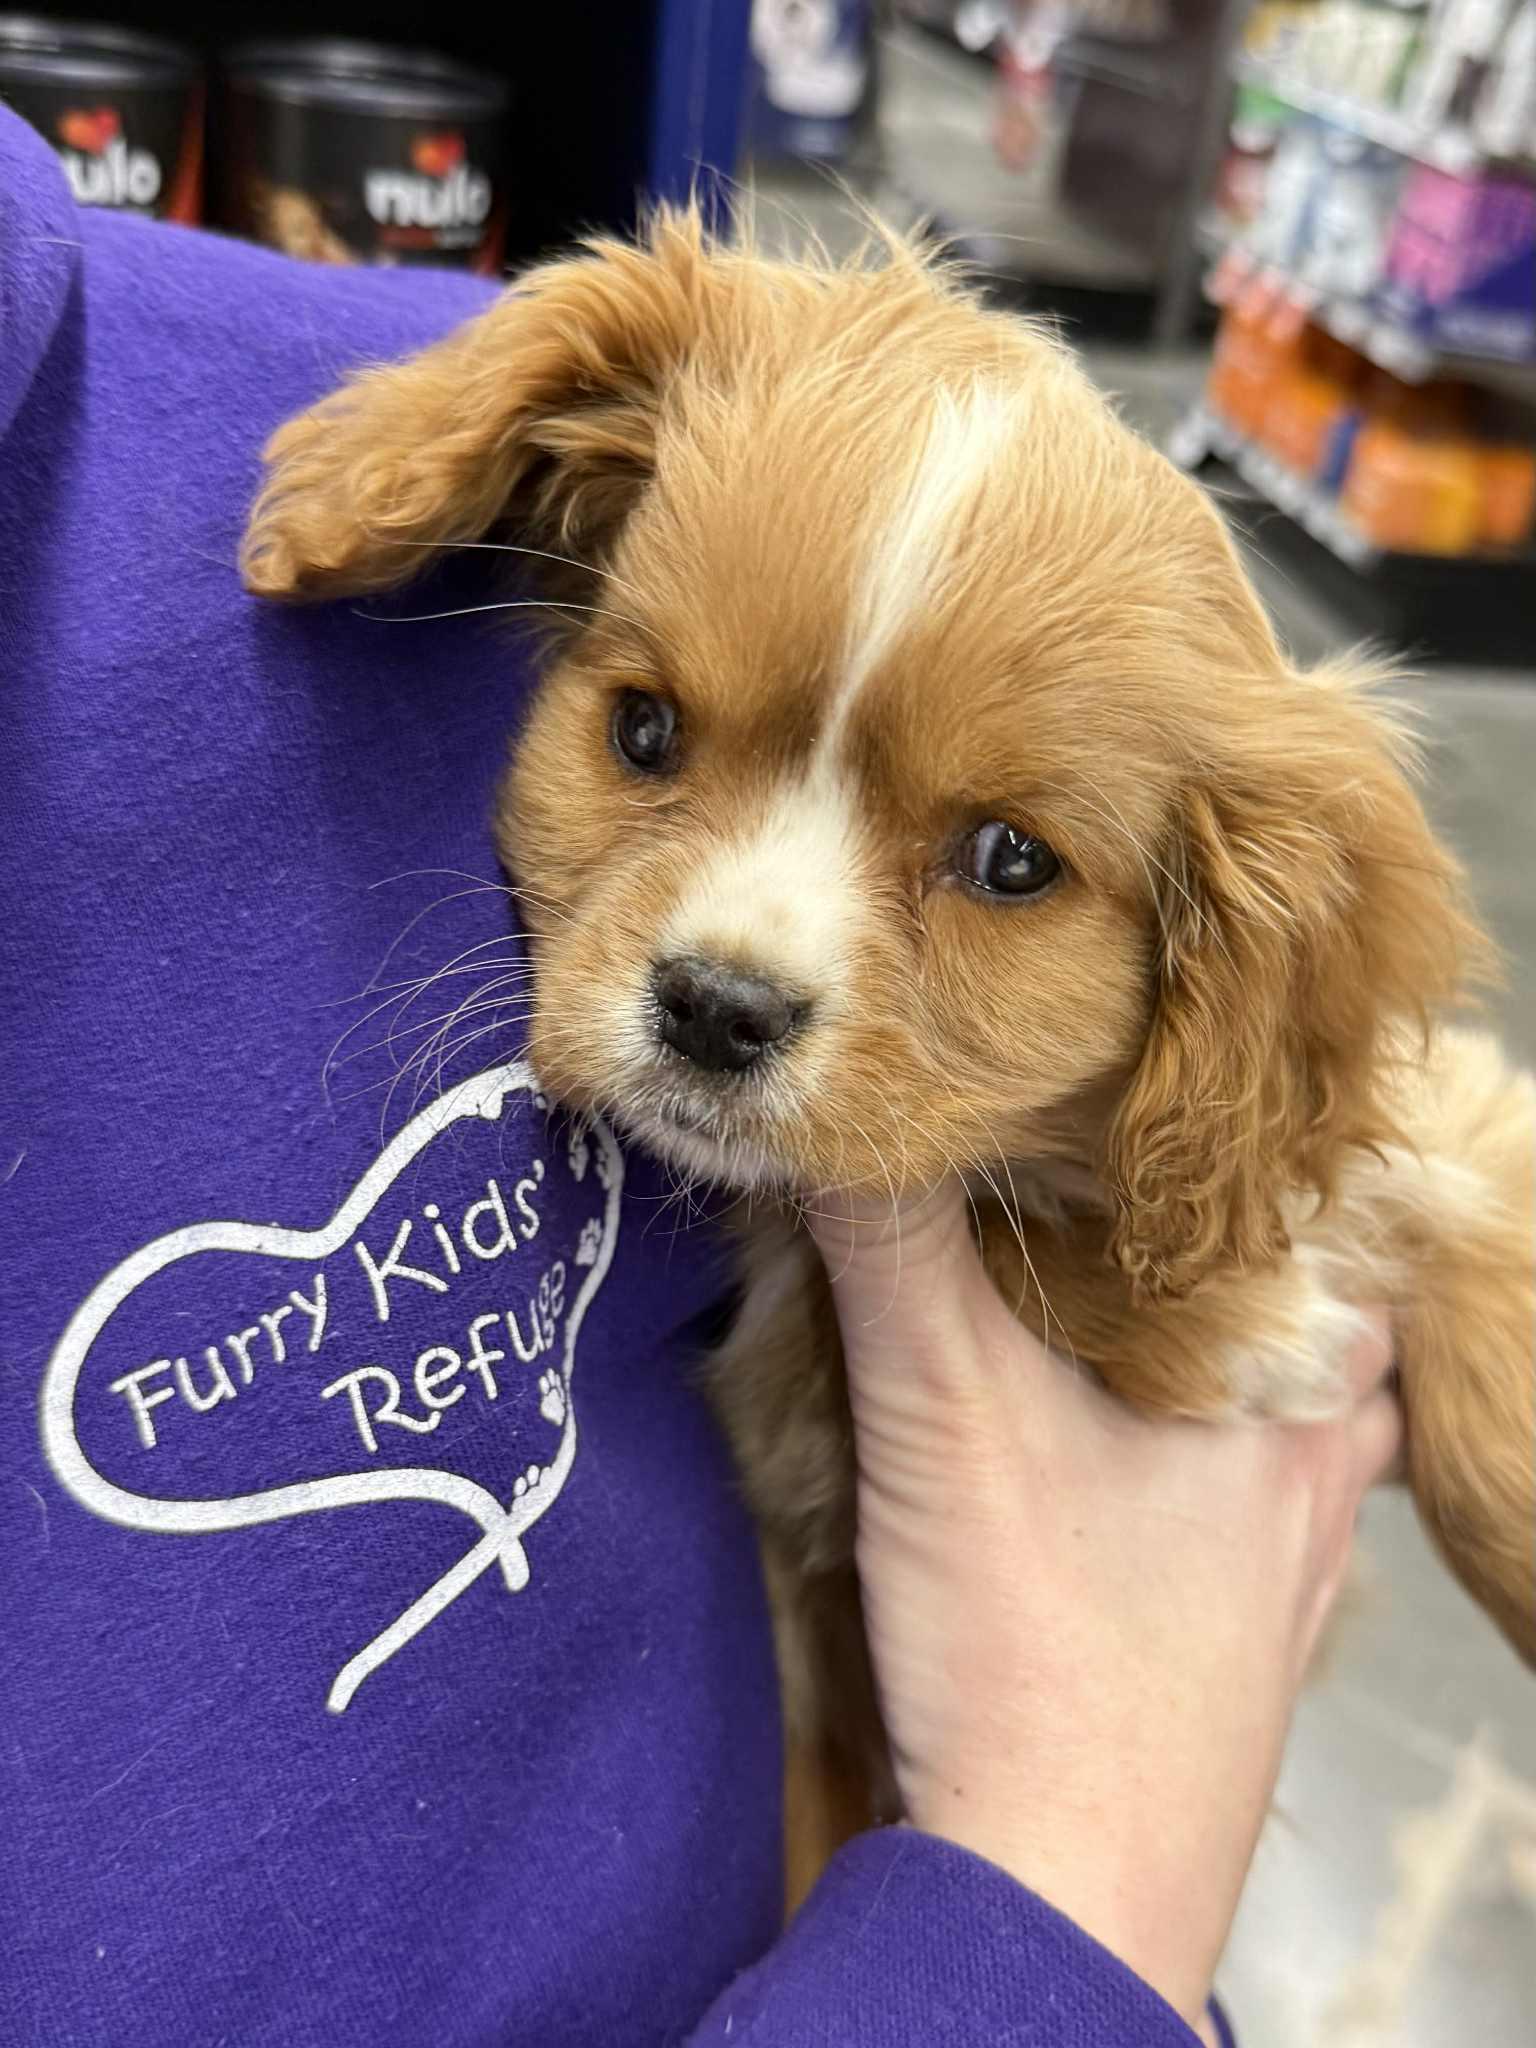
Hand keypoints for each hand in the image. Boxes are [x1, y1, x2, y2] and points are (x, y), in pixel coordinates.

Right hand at [807, 1183, 1398, 2029]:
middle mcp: (1321, 1484)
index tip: (1166, 1116)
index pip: (1333, 1231)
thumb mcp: (946, 1414)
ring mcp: (1289, 1578)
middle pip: (1312, 1327)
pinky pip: (1239, 1520)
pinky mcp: (1233, 1652)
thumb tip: (834, 1108)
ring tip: (1111, 1316)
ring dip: (1207, 1372)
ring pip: (1278, 1428)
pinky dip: (1185, 1470)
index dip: (1251, 1166)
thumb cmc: (1037, 1656)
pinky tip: (1108, 1466)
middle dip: (1226, 1266)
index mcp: (1301, 1402)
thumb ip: (893, 1249)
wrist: (1052, 1898)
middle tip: (1122, 1205)